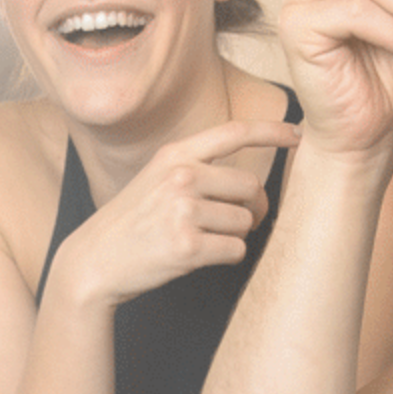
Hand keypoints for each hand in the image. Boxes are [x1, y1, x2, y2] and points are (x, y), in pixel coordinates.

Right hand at [54, 117, 300, 307]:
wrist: (93, 261)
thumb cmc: (132, 224)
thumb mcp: (156, 180)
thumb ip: (197, 170)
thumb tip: (252, 187)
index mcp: (175, 155)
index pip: (234, 132)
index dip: (272, 132)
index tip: (299, 134)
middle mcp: (180, 176)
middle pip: (251, 188)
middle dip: (252, 210)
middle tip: (234, 224)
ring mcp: (182, 210)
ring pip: (246, 222)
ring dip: (234, 236)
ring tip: (202, 239)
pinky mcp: (187, 246)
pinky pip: (236, 250)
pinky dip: (225, 257)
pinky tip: (198, 256)